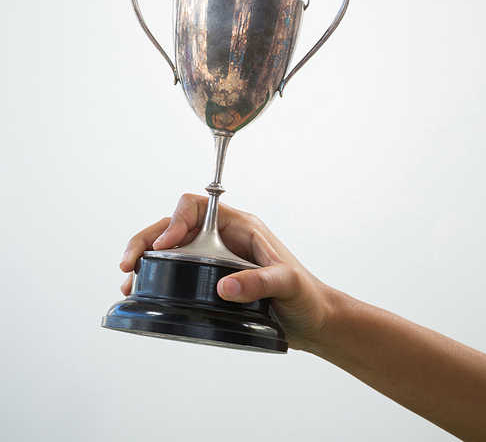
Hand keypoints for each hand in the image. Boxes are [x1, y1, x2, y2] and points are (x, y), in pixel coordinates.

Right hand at [119, 193, 332, 350]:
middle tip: (129, 263)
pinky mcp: (210, 277)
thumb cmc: (306, 297)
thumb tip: (224, 286)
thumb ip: (259, 282)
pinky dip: (156, 274)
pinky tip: (143, 288)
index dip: (176, 220)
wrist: (312, 322)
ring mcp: (214, 257)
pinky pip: (176, 268)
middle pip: (176, 225)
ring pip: (171, 247)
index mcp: (240, 226)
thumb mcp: (287, 285)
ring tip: (129, 279)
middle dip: (148, 239)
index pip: (198, 207)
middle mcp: (223, 237)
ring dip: (146, 258)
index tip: (164, 246)